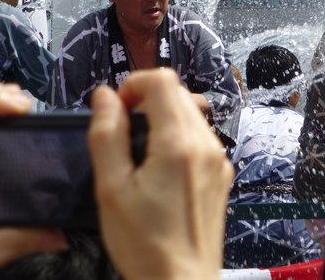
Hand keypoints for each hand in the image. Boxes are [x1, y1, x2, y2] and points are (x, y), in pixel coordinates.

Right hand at [89, 69, 234, 279]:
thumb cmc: (146, 245)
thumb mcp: (112, 188)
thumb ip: (107, 135)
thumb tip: (104, 97)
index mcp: (179, 144)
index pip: (162, 80)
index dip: (133, 84)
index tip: (116, 108)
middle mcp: (206, 145)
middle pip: (178, 92)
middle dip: (146, 98)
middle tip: (122, 128)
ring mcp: (217, 159)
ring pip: (190, 112)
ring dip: (162, 116)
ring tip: (138, 150)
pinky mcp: (220, 173)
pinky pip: (199, 136)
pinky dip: (177, 135)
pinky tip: (159, 166)